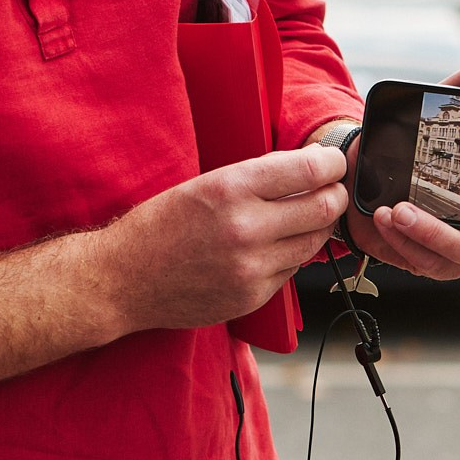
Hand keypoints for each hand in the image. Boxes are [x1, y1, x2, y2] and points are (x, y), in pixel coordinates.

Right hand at [103, 145, 348, 333]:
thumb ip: (257, 179)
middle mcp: (246, 228)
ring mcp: (251, 267)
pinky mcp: (252, 296)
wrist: (124, 279)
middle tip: (332, 190)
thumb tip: (307, 170)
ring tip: (305, 216)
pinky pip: (292, 270)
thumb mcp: (204, 184)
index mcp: (231, 189)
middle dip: (335, 196)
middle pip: (324, 208)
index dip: (332, 164)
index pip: (310, 170)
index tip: (334, 163)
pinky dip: (291, 256)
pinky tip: (273, 246)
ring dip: (317, 227)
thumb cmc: (160, 225)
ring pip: (315, 243)